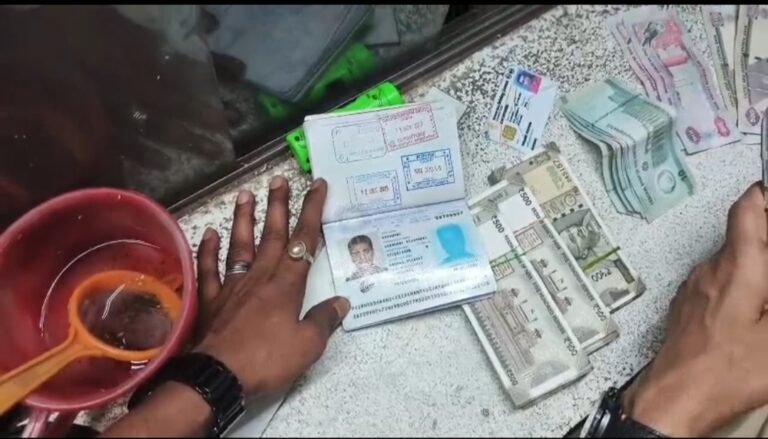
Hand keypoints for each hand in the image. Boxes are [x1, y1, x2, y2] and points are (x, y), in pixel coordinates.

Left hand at [193, 176, 348, 395]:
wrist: (218, 376)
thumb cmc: (267, 360)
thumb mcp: (308, 345)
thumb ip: (324, 320)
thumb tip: (341, 302)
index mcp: (287, 285)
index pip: (304, 241)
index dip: (312, 211)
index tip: (317, 186)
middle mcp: (260, 277)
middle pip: (272, 234)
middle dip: (278, 205)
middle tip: (279, 178)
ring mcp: (233, 285)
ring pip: (240, 244)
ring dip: (244, 218)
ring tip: (246, 193)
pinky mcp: (211, 299)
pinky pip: (209, 268)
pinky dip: (209, 249)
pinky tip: (210, 232)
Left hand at [623, 182, 767, 435]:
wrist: (675, 398)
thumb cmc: (722, 372)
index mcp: (736, 268)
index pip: (746, 210)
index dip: (764, 195)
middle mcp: (708, 270)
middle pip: (742, 237)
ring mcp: (693, 288)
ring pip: (730, 262)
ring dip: (755, 267)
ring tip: (767, 295)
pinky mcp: (686, 306)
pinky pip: (716, 282)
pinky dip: (738, 286)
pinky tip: (752, 312)